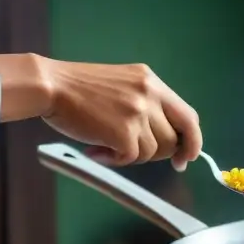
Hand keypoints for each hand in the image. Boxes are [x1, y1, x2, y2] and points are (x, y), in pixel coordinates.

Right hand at [0, 53, 202, 169]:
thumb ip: (148, 105)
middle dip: (159, 154)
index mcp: (153, 83)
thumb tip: (170, 142)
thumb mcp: (124, 85)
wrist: (51, 85)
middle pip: (174, 140)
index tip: (185, 157)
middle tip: (134, 153)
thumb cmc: (81, 89)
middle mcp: (151, 95)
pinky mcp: (124, 131)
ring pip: (152, 152)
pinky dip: (114, 160)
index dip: (192, 141)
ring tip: (106, 146)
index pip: (189, 117)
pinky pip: (131, 158)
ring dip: (131, 156)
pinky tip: (97, 151)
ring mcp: (138, 113)